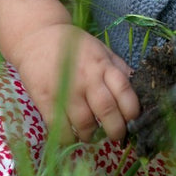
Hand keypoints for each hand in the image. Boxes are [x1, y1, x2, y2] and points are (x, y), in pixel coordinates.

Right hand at [12, 23, 139, 143]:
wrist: (38, 37)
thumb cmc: (74, 46)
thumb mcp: (101, 50)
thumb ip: (118, 68)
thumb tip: (138, 87)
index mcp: (103, 65)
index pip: (124, 90)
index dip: (132, 110)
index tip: (133, 121)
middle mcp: (87, 78)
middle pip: (106, 110)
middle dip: (115, 129)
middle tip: (116, 136)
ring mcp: (65, 89)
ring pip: (84, 123)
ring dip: (91, 136)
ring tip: (92, 136)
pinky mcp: (45, 99)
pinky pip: (60, 128)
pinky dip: (68, 138)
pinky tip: (72, 136)